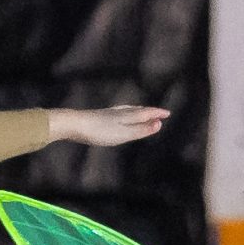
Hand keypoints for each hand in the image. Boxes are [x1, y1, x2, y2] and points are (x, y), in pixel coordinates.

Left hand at [47, 105, 168, 146]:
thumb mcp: (124, 134)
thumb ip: (141, 130)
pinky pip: (121, 112)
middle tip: (159, 113)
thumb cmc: (99, 131)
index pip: (147, 113)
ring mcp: (111, 113)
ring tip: (144, 112)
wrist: (76, 124)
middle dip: (151, 112)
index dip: (158, 113)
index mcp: (128, 116)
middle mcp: (121, 112)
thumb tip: (159, 124)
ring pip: (130, 110)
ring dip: (139, 111)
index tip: (168, 113)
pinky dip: (128, 112)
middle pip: (139, 110)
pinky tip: (120, 115)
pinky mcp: (102, 115)